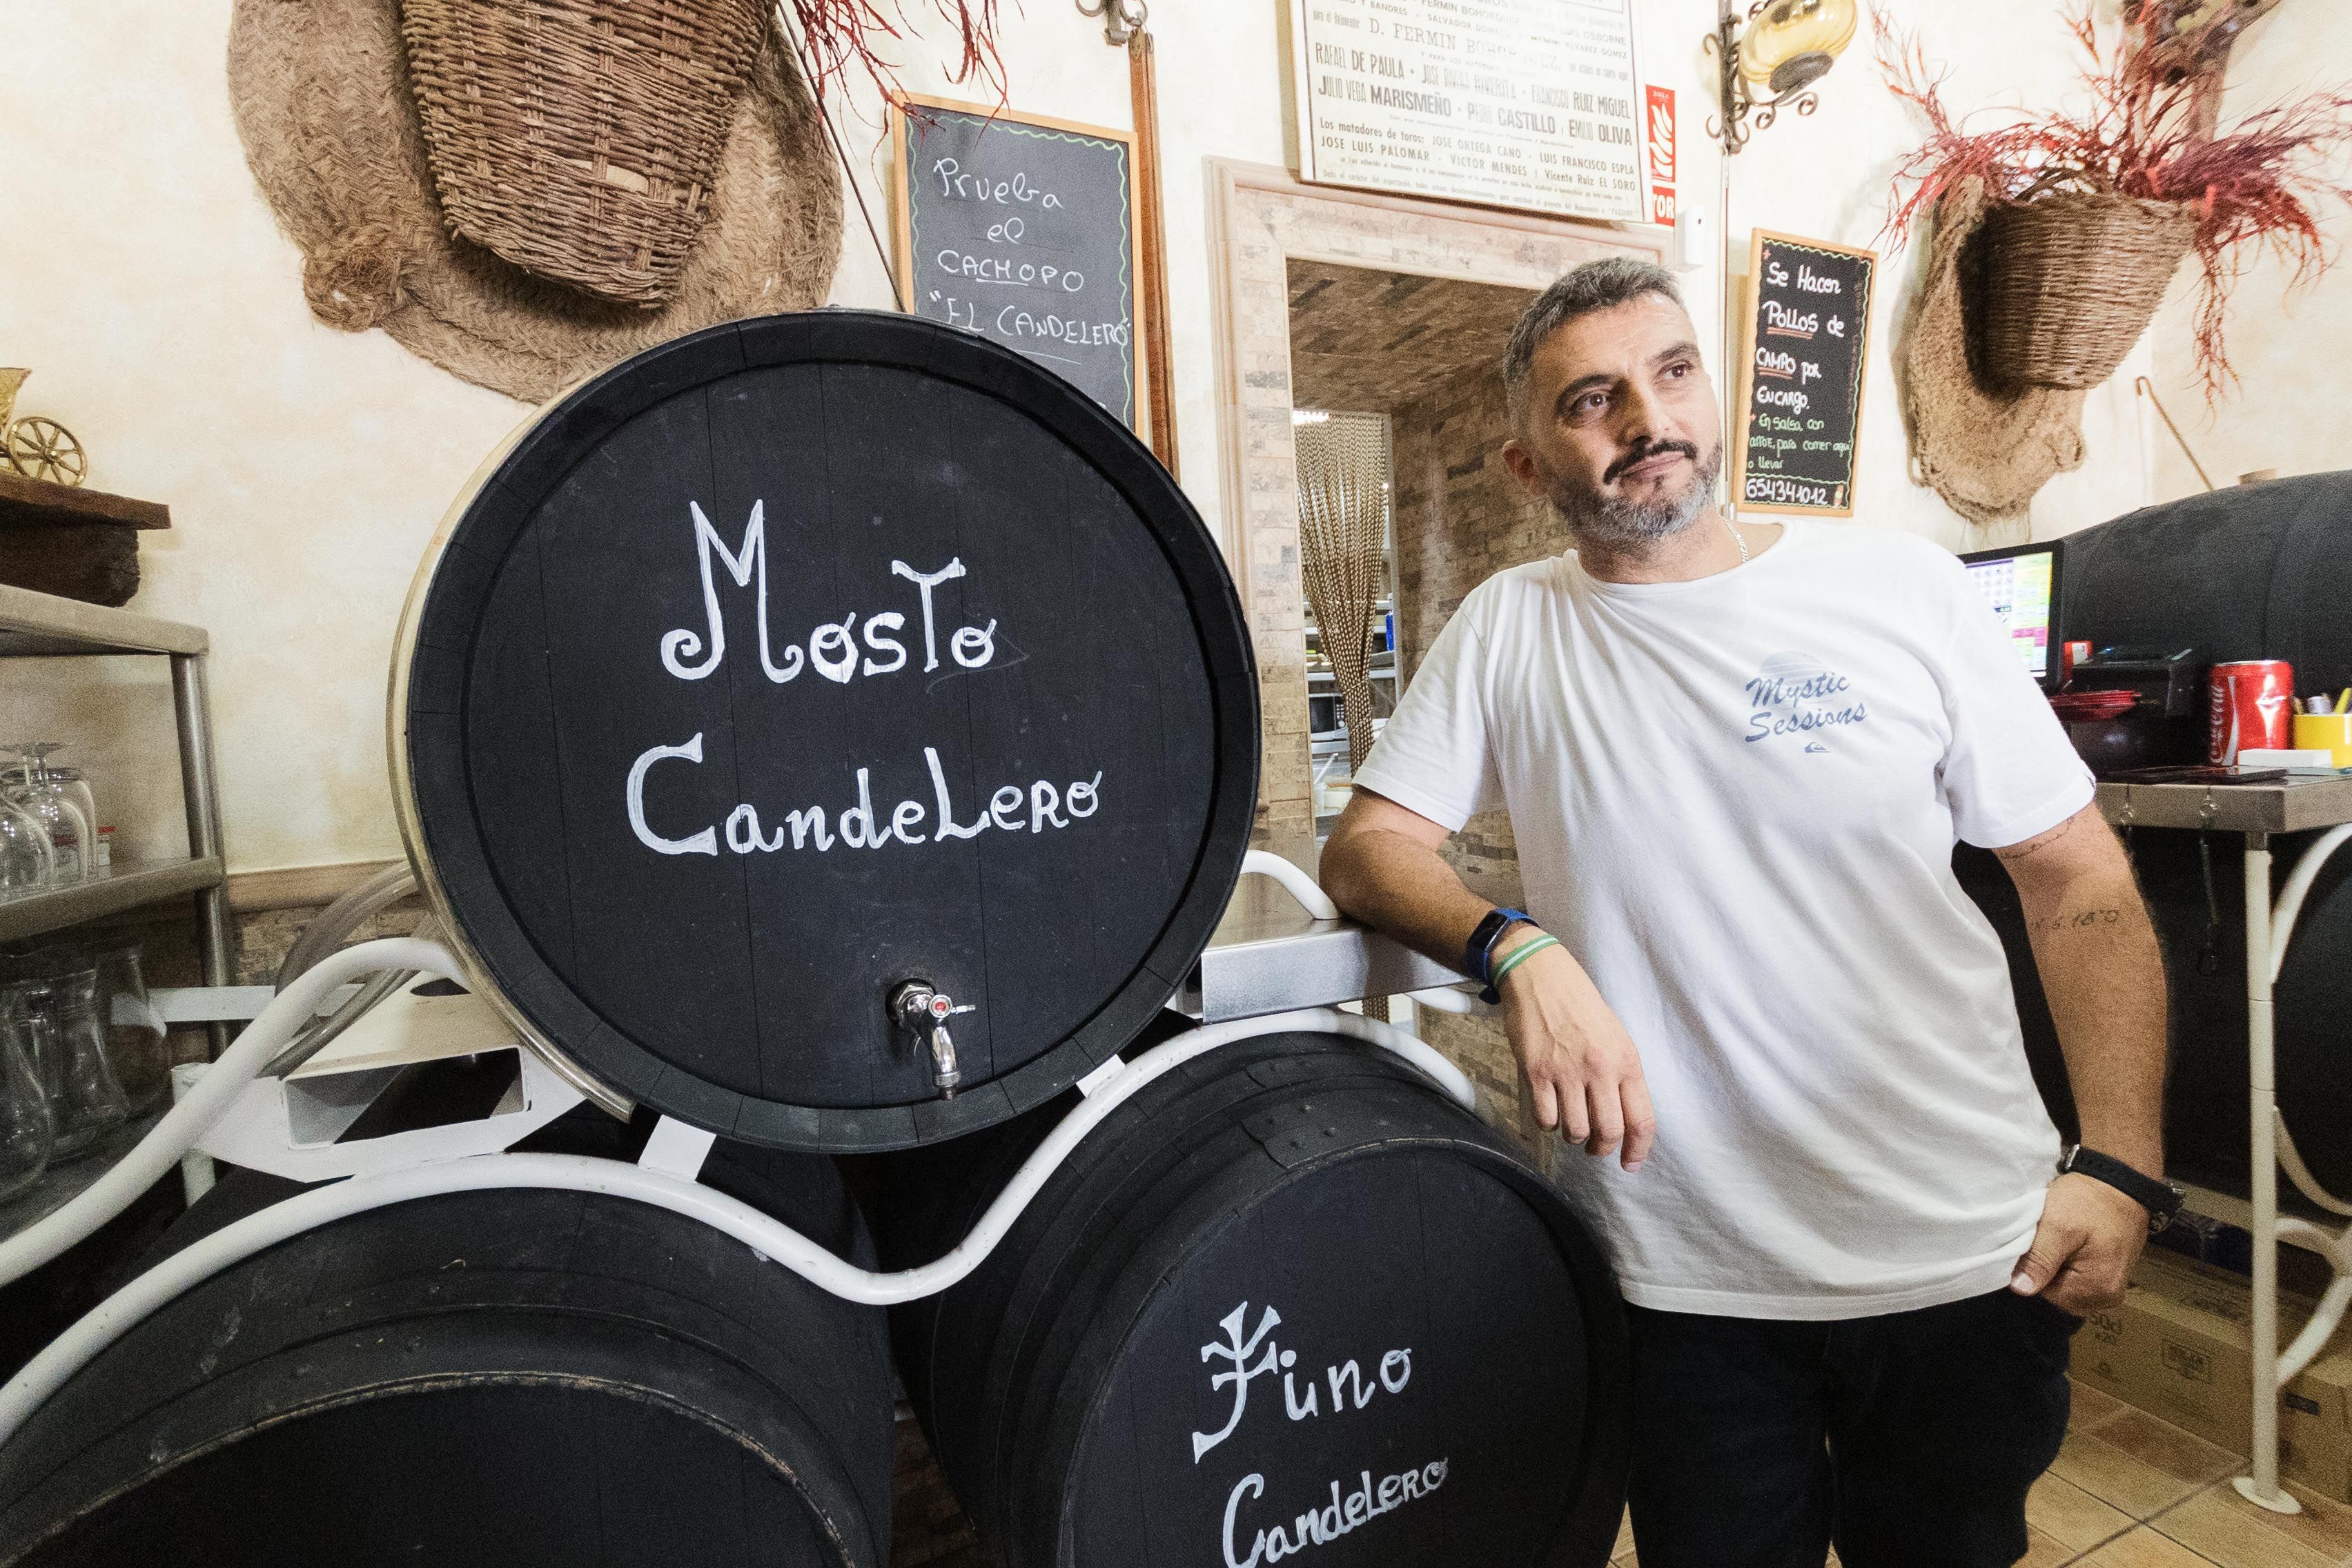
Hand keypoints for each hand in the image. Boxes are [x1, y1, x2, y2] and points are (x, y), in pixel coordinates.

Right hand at [1494, 932, 1654, 1169]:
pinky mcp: (1537, 1072)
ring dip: (1573, 1136)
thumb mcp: (1615, 1036)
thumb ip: (1621, 1075)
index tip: (1630, 1164)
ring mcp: (1567, 1071)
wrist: (1541, 977)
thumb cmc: (1580, 1006)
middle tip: (1595, 1148)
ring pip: (1576, 1130)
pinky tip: (1550, 1110)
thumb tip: (1624, 1117)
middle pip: (1609, 1131)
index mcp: (1626, 1060)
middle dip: (1602, 1148)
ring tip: (1570, 1123)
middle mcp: (1600, 1068)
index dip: (1638, 1150)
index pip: (1641, 1119)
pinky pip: (1545, 1118)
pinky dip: (1548, 1123)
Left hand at [2010, 1171, 2148, 1313]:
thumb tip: (2021, 1289)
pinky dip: (2069, 1260)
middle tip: (2050, 1238)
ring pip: (2067, 1284)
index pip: (2046, 1293)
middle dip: (2047, 1268)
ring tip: (2061, 1238)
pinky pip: (2079, 1276)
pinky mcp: (2110, 1273)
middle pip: (2058, 1292)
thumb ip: (2039, 1259)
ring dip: (2058, 1264)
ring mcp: (2112, 1286)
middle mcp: (2108, 1296)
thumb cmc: (2088, 1201)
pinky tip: (2070, 1241)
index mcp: (2098, 1290)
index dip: (2034, 1269)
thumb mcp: (2057, 1226)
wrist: (2119, 1180)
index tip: (2035, 1244)